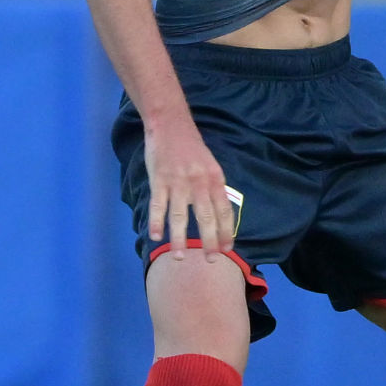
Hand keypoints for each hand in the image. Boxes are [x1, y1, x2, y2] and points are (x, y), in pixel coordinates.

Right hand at [143, 118, 234, 259]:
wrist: (171, 125)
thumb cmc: (192, 148)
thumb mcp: (210, 166)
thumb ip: (213, 188)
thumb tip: (218, 214)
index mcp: (215, 179)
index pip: (224, 210)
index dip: (227, 230)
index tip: (229, 249)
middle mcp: (199, 183)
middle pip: (206, 217)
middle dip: (210, 240)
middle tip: (211, 260)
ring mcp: (178, 182)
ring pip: (179, 216)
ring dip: (180, 238)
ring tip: (181, 257)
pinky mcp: (159, 179)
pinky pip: (158, 205)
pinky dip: (156, 222)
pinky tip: (156, 236)